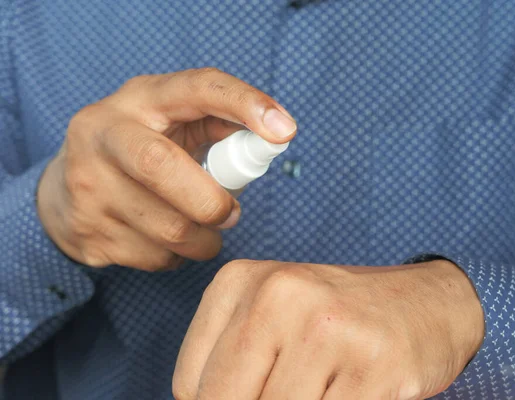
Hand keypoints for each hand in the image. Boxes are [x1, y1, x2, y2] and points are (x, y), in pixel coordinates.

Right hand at [37, 68, 295, 269]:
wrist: (63, 193)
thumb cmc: (139, 151)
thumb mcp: (170, 123)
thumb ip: (216, 124)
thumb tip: (275, 137)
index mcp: (139, 99)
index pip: (196, 88)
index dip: (243, 104)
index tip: (285, 131)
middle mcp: (102, 134)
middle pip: (162, 167)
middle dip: (212, 202)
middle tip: (231, 214)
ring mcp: (87, 185)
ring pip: (169, 229)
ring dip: (204, 240)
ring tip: (202, 230)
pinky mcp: (87, 231)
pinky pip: (156, 258)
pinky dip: (177, 257)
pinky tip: (165, 240)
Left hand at [173, 259, 483, 399]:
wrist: (427, 302)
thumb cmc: (338, 317)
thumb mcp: (272, 317)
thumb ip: (230, 361)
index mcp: (242, 280)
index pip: (189, 385)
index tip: (255, 390)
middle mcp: (282, 294)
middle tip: (294, 389)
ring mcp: (330, 329)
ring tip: (321, 387)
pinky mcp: (375, 366)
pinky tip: (348, 391)